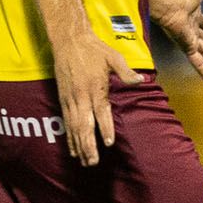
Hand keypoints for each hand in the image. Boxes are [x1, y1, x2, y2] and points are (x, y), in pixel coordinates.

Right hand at [54, 32, 142, 165]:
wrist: (68, 40)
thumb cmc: (94, 49)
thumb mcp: (113, 57)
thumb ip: (126, 72)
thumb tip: (140, 81)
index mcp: (94, 87)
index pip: (101, 112)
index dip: (105, 128)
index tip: (109, 143)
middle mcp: (80, 96)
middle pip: (84, 125)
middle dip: (88, 145)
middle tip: (93, 162)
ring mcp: (70, 99)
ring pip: (73, 127)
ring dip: (78, 145)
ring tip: (84, 161)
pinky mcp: (62, 99)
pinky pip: (66, 121)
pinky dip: (69, 136)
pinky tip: (72, 148)